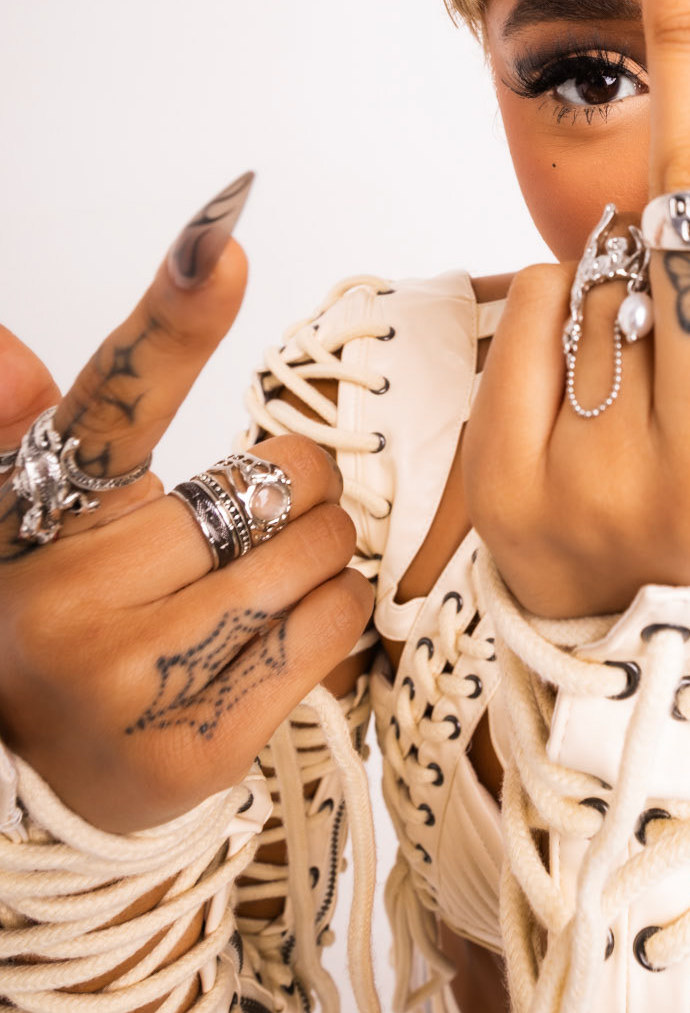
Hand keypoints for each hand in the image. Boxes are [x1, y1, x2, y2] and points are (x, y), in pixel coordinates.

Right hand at [0, 176, 373, 832]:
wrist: (45, 774)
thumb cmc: (76, 613)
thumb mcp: (55, 511)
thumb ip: (68, 416)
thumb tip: (24, 345)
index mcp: (33, 514)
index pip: (115, 398)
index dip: (171, 317)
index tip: (219, 238)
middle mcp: (66, 595)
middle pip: (275, 484)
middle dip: (300, 491)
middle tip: (258, 523)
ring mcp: (126, 680)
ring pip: (315, 557)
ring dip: (324, 557)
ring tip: (263, 586)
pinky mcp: (192, 747)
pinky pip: (330, 631)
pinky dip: (335, 618)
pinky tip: (279, 634)